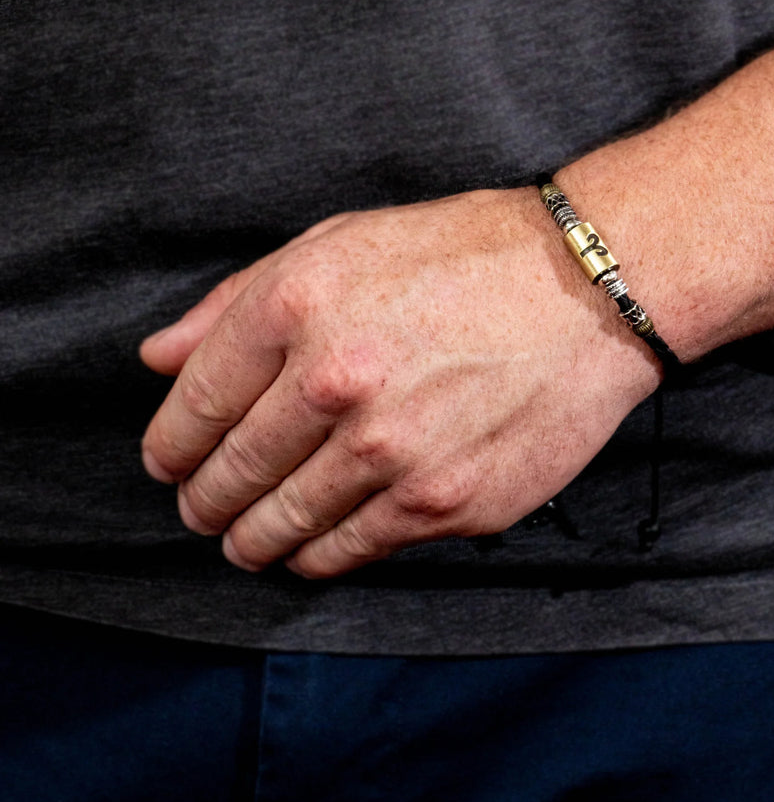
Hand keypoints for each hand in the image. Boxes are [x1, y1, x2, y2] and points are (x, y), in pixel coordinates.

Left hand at [139, 189, 660, 577]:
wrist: (588, 292)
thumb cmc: (466, 256)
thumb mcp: (342, 244)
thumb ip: (237, 303)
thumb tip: (157, 361)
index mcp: (298, 308)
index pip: (191, 410)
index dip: (170, 449)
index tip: (173, 464)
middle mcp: (337, 383)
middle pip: (227, 480)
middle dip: (204, 504)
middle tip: (205, 512)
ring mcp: (393, 453)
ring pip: (280, 531)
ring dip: (253, 541)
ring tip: (252, 539)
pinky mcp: (445, 504)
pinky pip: (349, 553)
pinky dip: (318, 557)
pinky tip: (315, 548)